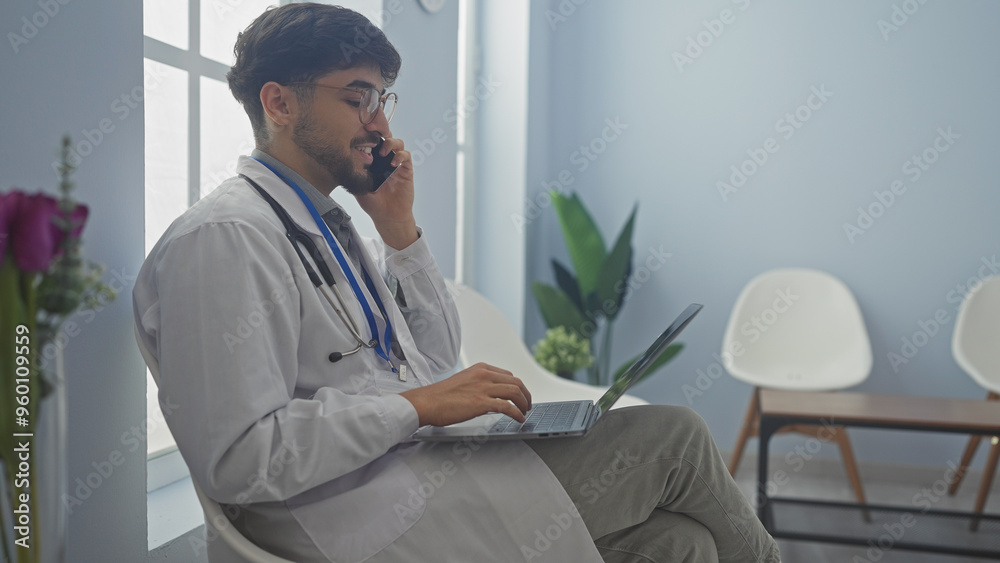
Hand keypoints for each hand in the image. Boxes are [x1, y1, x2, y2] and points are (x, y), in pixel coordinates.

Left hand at [354, 136, 417, 248]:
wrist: (388, 217)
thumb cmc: (373, 204)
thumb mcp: (357, 187)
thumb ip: (353, 175)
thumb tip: (344, 161)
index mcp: (374, 162)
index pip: (373, 141)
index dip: (369, 134)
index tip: (362, 132)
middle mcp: (385, 160)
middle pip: (386, 137)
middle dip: (381, 133)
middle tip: (374, 139)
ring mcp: (396, 164)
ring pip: (398, 143)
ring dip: (391, 143)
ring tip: (383, 152)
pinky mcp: (406, 170)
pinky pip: (406, 156)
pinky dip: (400, 156)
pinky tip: (393, 163)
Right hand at [400, 363, 532, 426]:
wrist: (427, 402)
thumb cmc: (440, 395)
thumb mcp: (464, 381)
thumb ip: (479, 384)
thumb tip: (492, 396)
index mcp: (480, 368)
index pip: (508, 375)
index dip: (517, 386)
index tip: (520, 395)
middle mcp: (484, 375)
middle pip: (516, 382)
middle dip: (526, 394)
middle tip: (527, 405)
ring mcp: (483, 388)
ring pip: (515, 392)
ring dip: (524, 403)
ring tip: (525, 412)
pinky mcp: (481, 402)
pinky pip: (507, 407)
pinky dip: (517, 413)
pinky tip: (519, 419)